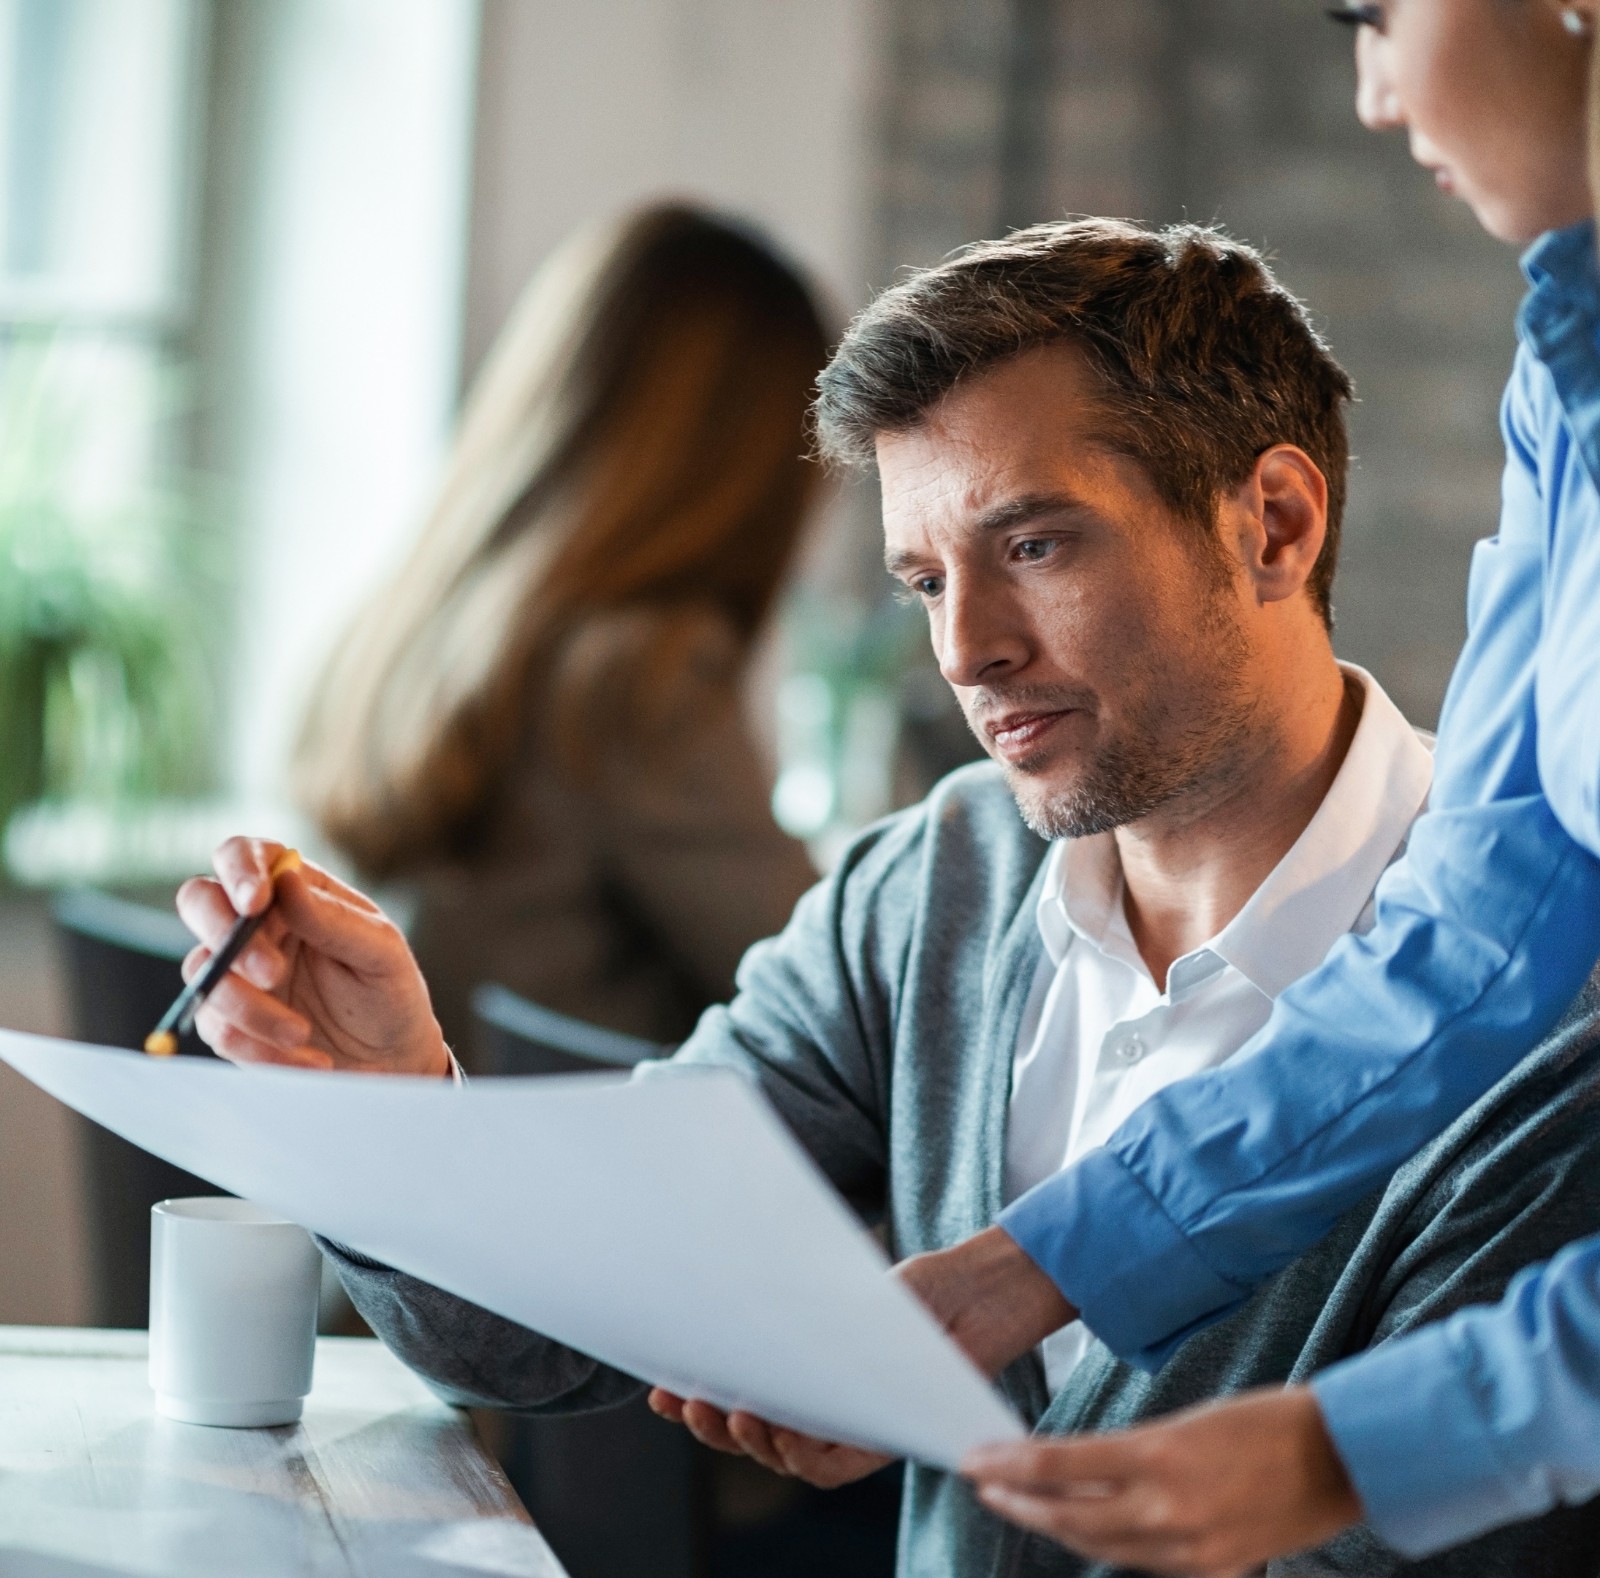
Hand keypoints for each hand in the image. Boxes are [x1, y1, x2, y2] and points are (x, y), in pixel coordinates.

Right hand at [175, 836, 449, 1076]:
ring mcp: (235, 972)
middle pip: (199, 901)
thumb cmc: (389, 994)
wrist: (388, 1062)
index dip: (239, 868)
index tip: (256, 901)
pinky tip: (306, 1059)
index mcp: (296, 891)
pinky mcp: (228, 1019)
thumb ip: (333, 919)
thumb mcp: (380, 953)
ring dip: (251, 1008)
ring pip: (204, 973)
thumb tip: (286, 880)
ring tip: (302, 1033)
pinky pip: (216, 1027)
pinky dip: (258, 1048)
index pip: (246, 854)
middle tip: (273, 973)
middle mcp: (257, 924)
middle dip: (227, 936)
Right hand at [642, 1224, 1073, 1486]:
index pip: (743, 1398)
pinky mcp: (889, 1439)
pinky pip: (835, 1468)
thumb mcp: (840, 1288)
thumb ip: (795, 1308)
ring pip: (787, 1459)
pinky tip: (779, 1432)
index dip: (698, 1402)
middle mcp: (829, 1408)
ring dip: (751, 1443)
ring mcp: (856, 1426)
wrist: (980, 1288)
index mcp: (811, 1374)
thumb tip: (729, 1300)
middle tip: (685, 1401)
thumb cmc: (917, 1284)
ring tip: (732, 1410)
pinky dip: (802, 1457)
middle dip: (711, 1426)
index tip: (659, 1388)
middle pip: (756, 1436)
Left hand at [962, 1386, 1360, 1576]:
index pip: (1059, 1465)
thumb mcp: (1184, 1422)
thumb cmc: (1261, 1422)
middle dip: (1017, 1498)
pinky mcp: (1210, 1573)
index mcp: (1159, 1458)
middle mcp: (1168, 1512)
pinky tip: (1081, 1529)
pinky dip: (1104, 1545)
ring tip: (1018, 1503)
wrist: (1339, 1460)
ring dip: (1052, 1525)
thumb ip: (1130, 1455)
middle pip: (1068, 1514)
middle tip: (982, 1479)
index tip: (974, 1457)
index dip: (1009, 1464)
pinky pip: (1139, 1562)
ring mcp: (1190, 1551)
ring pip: (1098, 1545)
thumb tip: (1074, 1469)